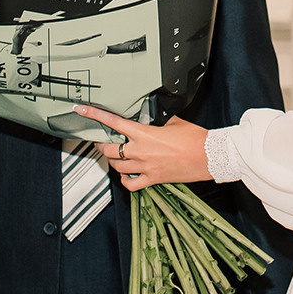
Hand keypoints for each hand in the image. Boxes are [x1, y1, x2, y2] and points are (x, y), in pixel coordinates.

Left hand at [74, 108, 210, 189]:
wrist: (209, 156)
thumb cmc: (196, 140)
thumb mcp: (174, 122)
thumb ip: (159, 120)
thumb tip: (154, 118)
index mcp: (144, 133)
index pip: (113, 122)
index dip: (94, 114)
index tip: (82, 110)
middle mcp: (141, 151)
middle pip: (108, 149)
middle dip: (101, 144)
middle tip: (100, 141)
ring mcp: (145, 167)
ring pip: (116, 166)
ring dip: (112, 160)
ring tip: (114, 156)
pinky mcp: (153, 179)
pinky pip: (130, 183)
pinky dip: (124, 178)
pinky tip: (126, 174)